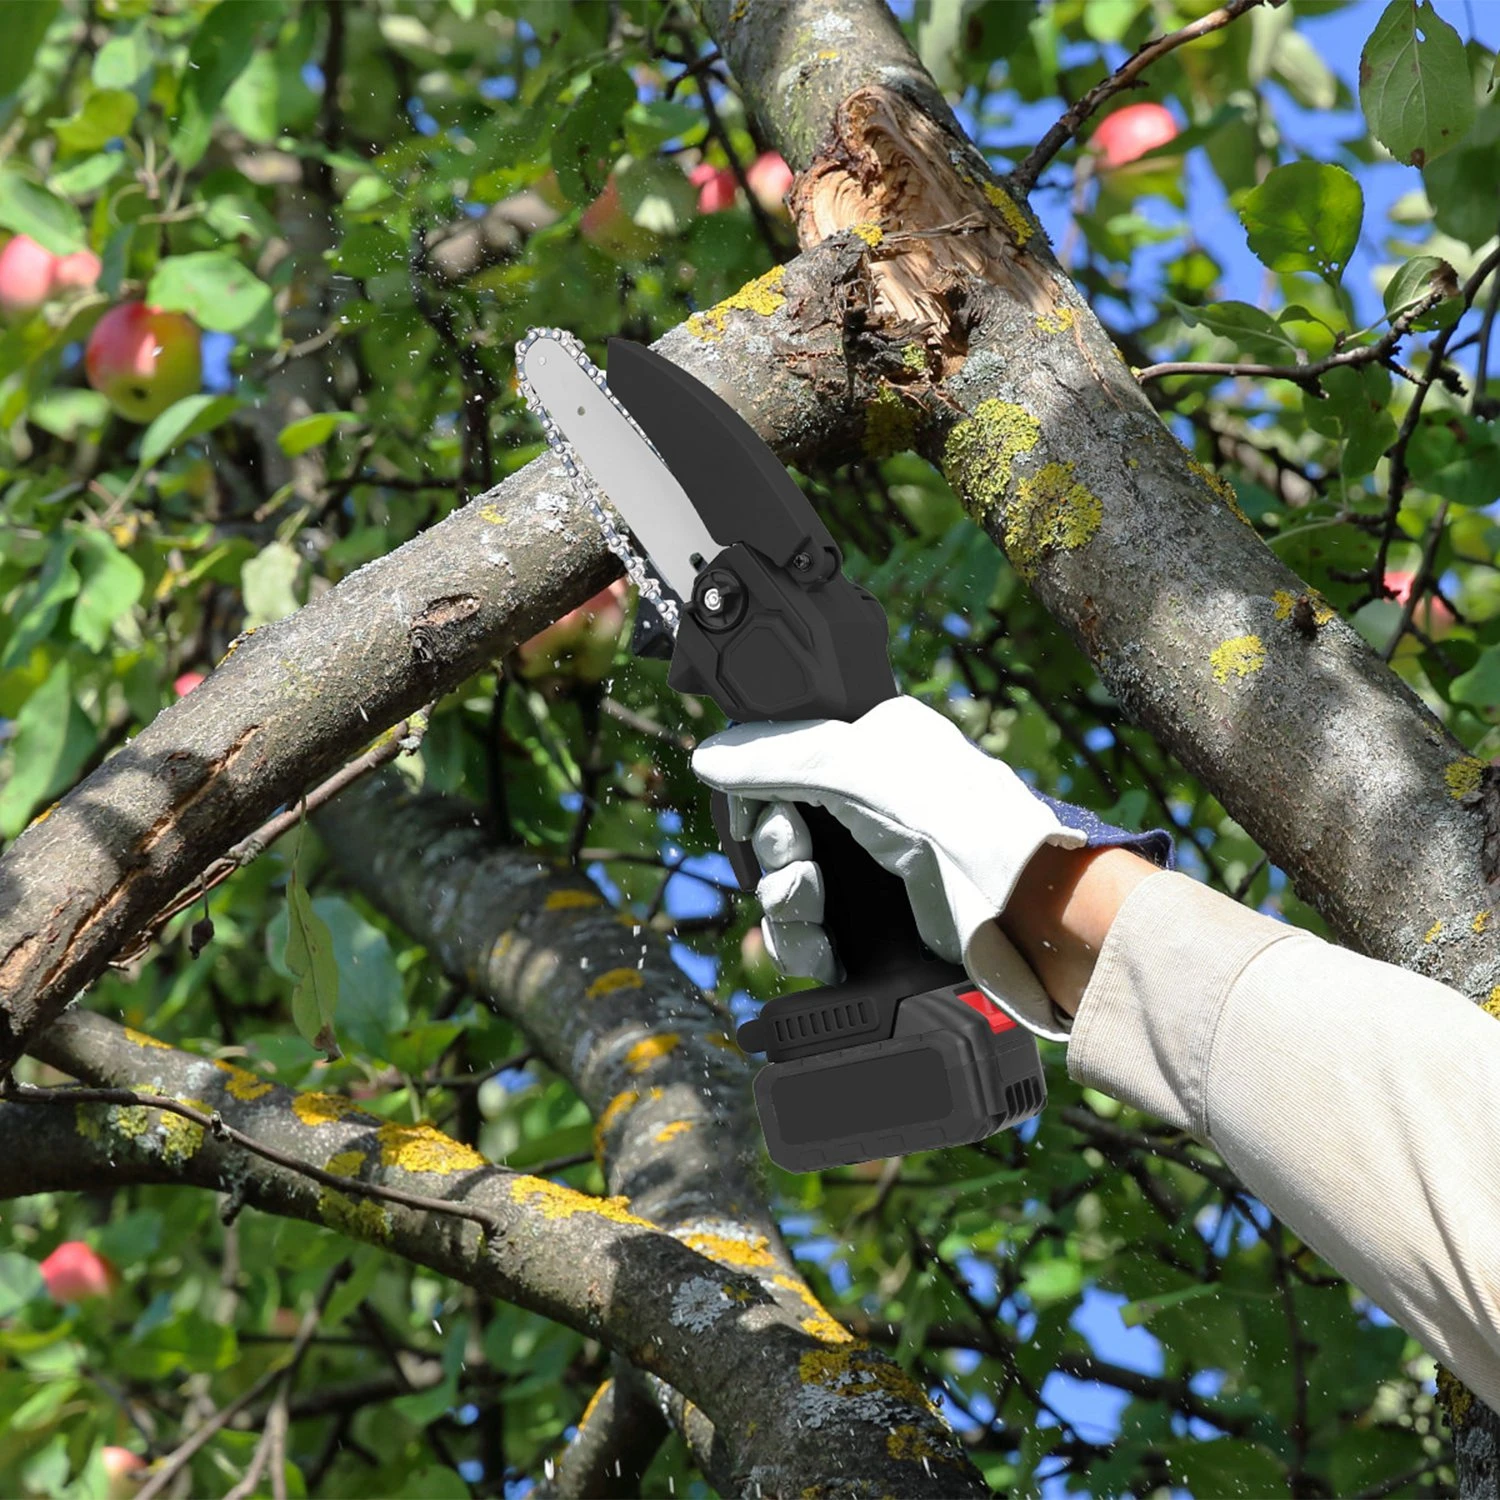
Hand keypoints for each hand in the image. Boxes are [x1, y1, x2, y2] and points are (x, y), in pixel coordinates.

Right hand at [691, 696, 1090, 1036]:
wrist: (1020, 911)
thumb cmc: (959, 819)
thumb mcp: (858, 766)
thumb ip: (777, 756)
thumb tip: (708, 756)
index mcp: (869, 750)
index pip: (781, 763)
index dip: (753, 790)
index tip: (744, 810)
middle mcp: (865, 810)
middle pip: (775, 831)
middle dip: (772, 847)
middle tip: (795, 852)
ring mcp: (869, 873)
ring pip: (784, 889)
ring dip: (782, 897)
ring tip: (810, 898)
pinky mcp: (872, 932)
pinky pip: (806, 938)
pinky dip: (801, 942)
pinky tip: (821, 944)